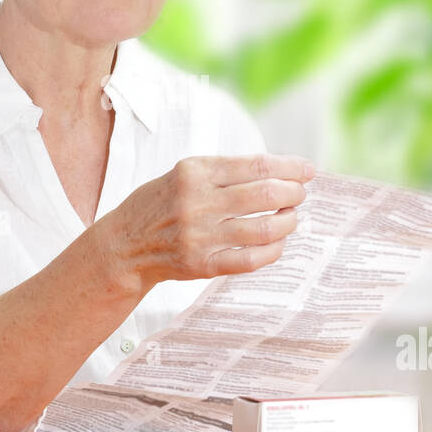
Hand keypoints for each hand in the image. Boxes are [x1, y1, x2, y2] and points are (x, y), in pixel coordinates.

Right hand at [102, 154, 314, 291]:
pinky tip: (277, 242)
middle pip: (265, 194)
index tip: (306, 170)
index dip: (289, 167)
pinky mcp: (203, 265)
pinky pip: (251, 259)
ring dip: (288, 221)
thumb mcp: (183, 173)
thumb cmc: (159, 204)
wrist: (124, 245)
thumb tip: (277, 171)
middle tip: (300, 194)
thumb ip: (224, 172)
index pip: (256, 166)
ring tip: (290, 217)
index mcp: (194, 172)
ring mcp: (200, 236)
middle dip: (293, 193)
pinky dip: (273, 250)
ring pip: (264, 228)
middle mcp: (197, 202)